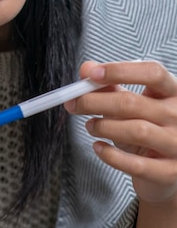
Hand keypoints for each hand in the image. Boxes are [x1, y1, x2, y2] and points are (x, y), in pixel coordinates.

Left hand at [65, 60, 176, 205]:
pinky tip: (98, 147)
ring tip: (90, 126)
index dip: (120, 71)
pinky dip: (110, 155)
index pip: (153, 73)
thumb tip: (86, 68)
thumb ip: (109, 85)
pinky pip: (136, 164)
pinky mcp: (169, 172)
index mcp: (173, 92)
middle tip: (74, 104)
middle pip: (133, 103)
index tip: (92, 74)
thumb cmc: (146, 127)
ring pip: (136, 131)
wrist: (165, 168)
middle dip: (95, 101)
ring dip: (103, 126)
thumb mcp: (131, 103)